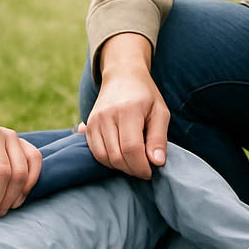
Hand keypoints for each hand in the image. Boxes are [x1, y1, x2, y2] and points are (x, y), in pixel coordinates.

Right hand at [80, 34, 168, 178]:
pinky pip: (95, 153)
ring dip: (119, 167)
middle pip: (116, 156)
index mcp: (128, 110)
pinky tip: (121, 156)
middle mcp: (107, 116)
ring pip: (103, 157)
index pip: (131, 148)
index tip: (150, 172)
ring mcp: (94, 121)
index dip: (141, 166)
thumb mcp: (160, 112)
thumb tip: (157, 163)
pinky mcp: (88, 126)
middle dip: (131, 169)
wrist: (122, 76)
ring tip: (133, 162)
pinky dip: (109, 161)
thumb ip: (159, 138)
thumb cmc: (145, 96)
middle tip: (143, 169)